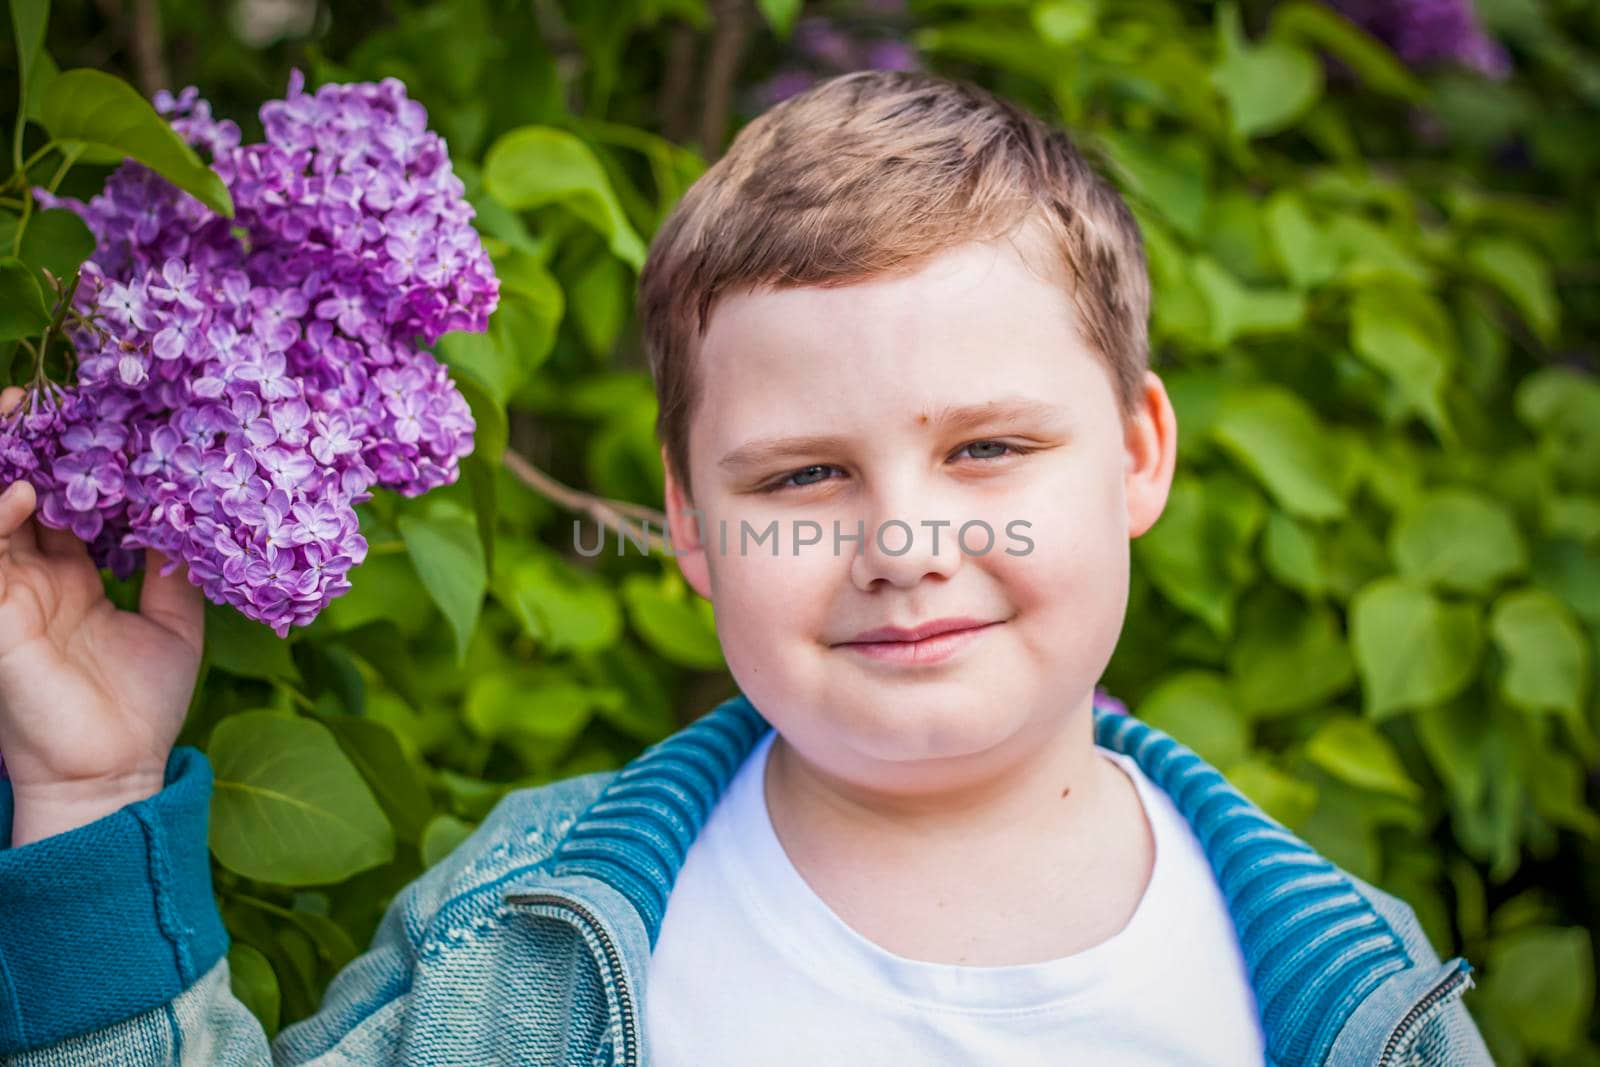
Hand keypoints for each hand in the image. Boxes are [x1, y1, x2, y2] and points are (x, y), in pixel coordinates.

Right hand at [0, 386, 203, 844]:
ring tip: (20, 418)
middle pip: (14, 492)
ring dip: (4, 467)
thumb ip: (176, 574)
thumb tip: (194, 520)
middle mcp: (32, 578)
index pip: (58, 502)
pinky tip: (24, 493)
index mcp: (70, 577)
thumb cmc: (141, 707)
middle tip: (32, 396)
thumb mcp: (176, 627)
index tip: (90, 416)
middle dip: (20, 445)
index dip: (68, 459)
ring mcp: (7, 594)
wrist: (115, 773)